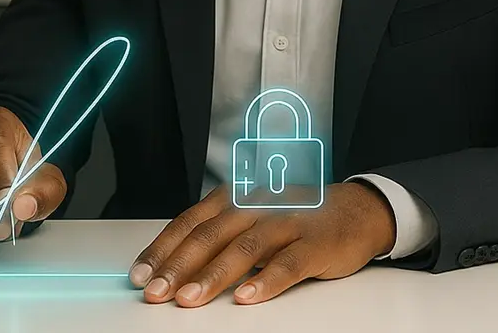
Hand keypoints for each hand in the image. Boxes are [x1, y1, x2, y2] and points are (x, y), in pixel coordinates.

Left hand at [128, 182, 395, 306]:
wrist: (357, 209)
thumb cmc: (296, 218)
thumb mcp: (250, 217)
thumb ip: (218, 236)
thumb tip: (174, 265)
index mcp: (234, 199)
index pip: (189, 223)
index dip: (162, 248)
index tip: (140, 275)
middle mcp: (256, 205)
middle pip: (209, 236)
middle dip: (178, 266)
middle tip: (155, 292)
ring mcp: (286, 222)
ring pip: (243, 248)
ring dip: (213, 275)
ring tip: (189, 299)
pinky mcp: (315, 243)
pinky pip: (288, 264)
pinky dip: (265, 281)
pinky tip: (246, 297)